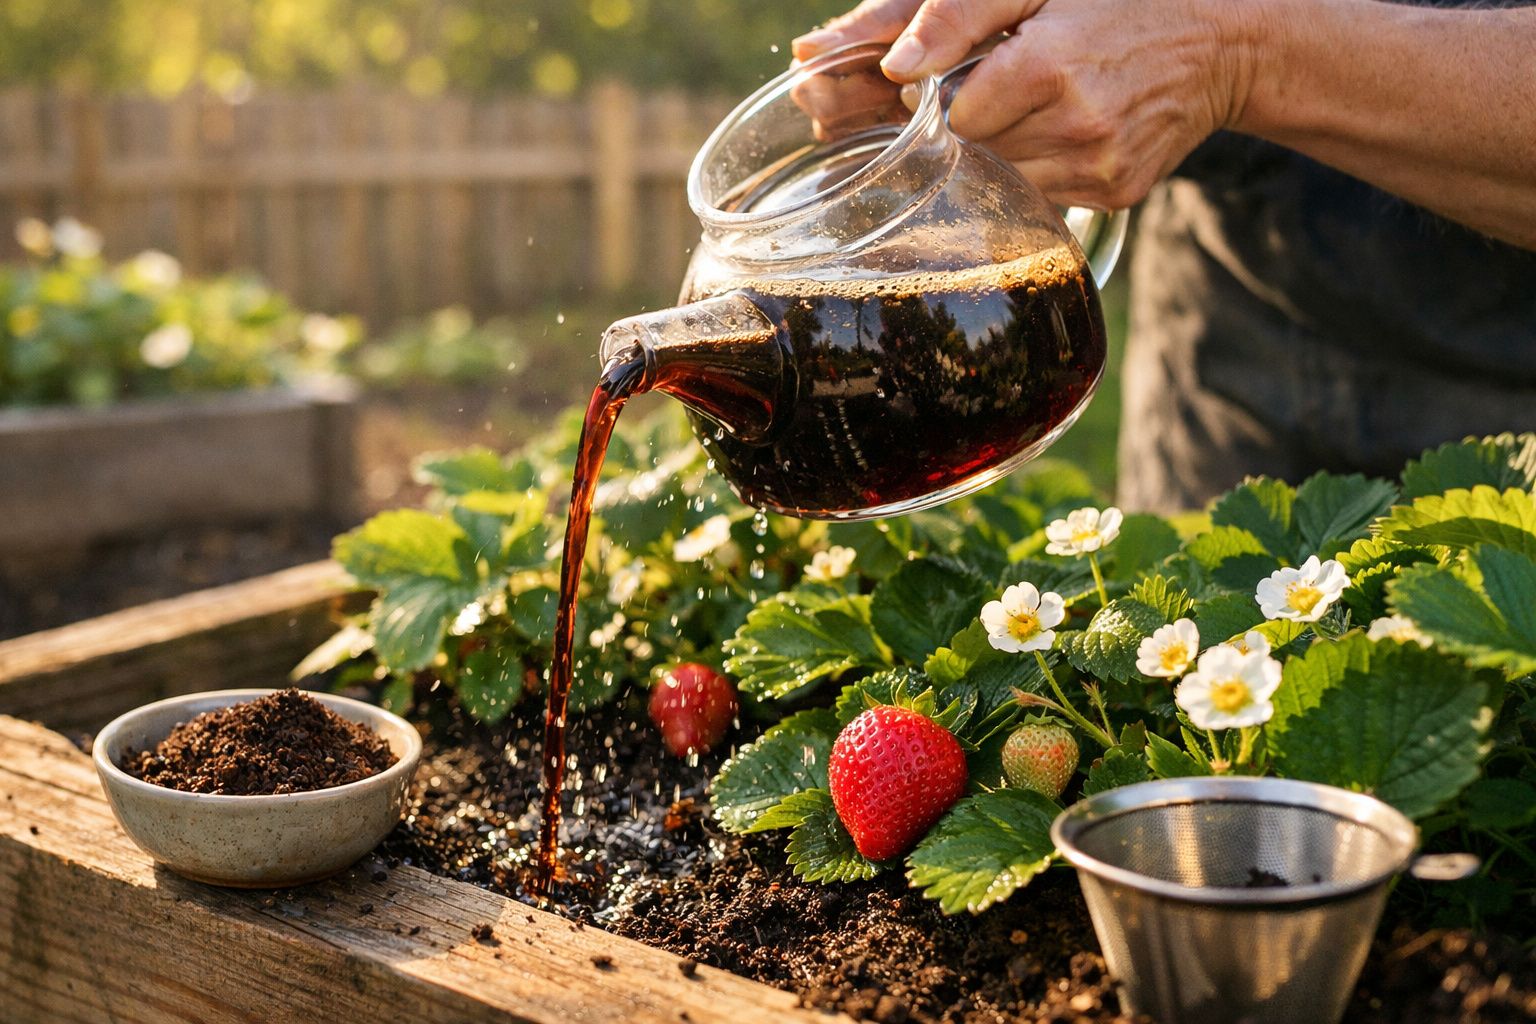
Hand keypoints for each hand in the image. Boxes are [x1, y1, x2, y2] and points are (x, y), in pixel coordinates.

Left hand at [794, 0, 1257, 209]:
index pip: (954, 116)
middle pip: (978, 151)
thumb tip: (894, 68)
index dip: (956, 96)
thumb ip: (956, 17)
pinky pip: (1047, 194)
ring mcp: (1098, 168)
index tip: (977, 74)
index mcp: (1046, 67)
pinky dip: (1047, 165)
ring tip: (1049, 104)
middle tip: (1018, 85)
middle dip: (984, 121)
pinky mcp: (1116, 194)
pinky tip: (1076, 128)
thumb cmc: (1118, 1)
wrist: (1221, 39)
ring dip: (1012, 147)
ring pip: (1008, 179)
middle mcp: (1075, 126)